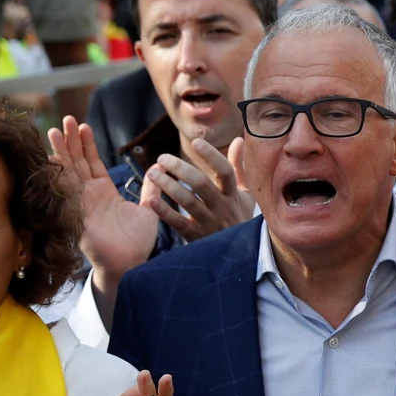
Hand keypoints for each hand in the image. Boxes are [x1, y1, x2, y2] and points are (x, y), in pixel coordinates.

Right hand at [48, 117, 157, 283]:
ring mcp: (81, 204)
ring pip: (69, 172)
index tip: (83, 125)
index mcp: (104, 193)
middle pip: (77, 162)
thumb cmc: (138, 242)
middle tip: (66, 119)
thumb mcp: (148, 209)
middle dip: (71, 141)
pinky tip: (52, 157)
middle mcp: (89, 196)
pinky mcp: (77, 214)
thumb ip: (151, 189)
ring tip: (55, 130)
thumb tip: (159, 169)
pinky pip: (67, 191)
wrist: (130, 264)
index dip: (87, 145)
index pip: (92, 163)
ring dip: (62, 152)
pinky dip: (60, 175)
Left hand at [142, 138, 257, 240]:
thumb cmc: (239, 217)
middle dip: (180, 169)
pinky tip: (151, 200)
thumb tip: (238, 140)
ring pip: (188, 202)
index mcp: (233, 194)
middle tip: (162, 158)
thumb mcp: (244, 194)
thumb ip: (238, 166)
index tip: (196, 143)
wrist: (240, 254)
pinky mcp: (197, 237)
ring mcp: (210, 223)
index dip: (212, 156)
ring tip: (152, 174)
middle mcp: (222, 207)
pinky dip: (165, 212)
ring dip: (169, 186)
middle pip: (202, 184)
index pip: (225, 171)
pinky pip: (179, 223)